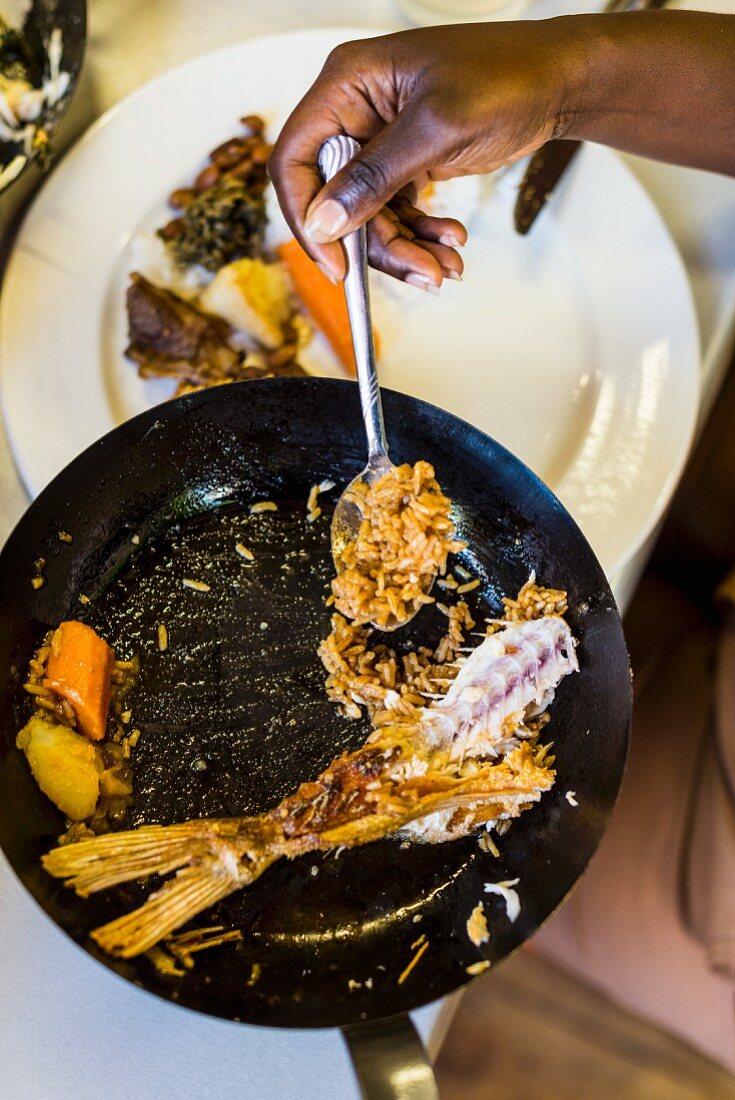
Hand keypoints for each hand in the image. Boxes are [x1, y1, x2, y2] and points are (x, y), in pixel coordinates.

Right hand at [268, 20, 579, 286]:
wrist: (559, 79)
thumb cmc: (506, 76)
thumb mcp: (437, 128)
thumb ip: (376, 176)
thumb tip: (325, 222)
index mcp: (347, 84)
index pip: (295, 159)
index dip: (307, 217)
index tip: (337, 266)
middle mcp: (355, 110)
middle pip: (335, 199)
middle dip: (377, 244)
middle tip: (421, 273)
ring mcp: (380, 138)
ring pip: (369, 214)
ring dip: (405, 248)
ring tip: (446, 266)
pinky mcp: (404, 160)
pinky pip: (397, 212)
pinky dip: (422, 236)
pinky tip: (451, 243)